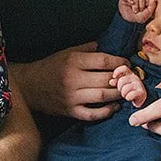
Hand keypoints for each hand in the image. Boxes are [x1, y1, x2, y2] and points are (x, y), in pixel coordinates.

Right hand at [11, 42, 125, 121]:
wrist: (28, 87)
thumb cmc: (49, 67)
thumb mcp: (65, 52)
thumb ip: (85, 49)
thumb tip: (105, 46)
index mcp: (73, 61)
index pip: (103, 61)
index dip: (119, 62)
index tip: (126, 63)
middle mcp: (73, 79)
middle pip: (106, 79)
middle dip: (122, 79)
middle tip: (131, 78)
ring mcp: (72, 97)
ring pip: (103, 96)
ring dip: (118, 94)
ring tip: (126, 91)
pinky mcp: (70, 111)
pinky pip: (92, 114)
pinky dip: (106, 111)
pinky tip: (114, 107)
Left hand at [112, 64, 147, 107]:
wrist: (139, 99)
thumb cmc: (128, 91)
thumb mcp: (121, 84)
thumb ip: (116, 81)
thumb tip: (111, 82)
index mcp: (130, 74)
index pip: (124, 68)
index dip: (117, 71)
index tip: (114, 77)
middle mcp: (135, 78)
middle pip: (122, 80)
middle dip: (119, 87)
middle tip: (122, 91)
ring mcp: (139, 85)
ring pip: (125, 88)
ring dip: (124, 93)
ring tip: (125, 95)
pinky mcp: (142, 93)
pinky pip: (131, 95)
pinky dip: (128, 97)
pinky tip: (129, 98)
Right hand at [118, 0, 155, 23]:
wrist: (126, 21)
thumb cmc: (136, 18)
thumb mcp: (145, 16)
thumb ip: (151, 8)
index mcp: (144, 1)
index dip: (148, 0)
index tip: (147, 5)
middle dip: (141, 5)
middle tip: (140, 11)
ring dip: (135, 5)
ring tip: (134, 10)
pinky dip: (130, 0)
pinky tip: (131, 4)